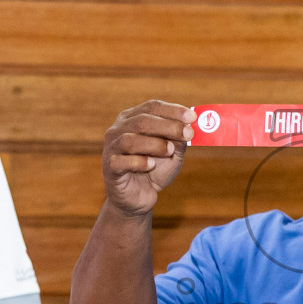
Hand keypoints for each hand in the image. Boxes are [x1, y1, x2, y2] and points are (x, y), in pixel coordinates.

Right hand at [102, 101, 194, 216]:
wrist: (139, 197)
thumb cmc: (155, 170)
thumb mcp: (172, 153)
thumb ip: (179, 139)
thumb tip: (189, 126)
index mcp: (133, 119)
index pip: (152, 106)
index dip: (172, 110)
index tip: (192, 116)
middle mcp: (118, 130)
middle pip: (142, 121)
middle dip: (168, 126)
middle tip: (187, 133)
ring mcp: (112, 148)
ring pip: (130, 140)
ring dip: (154, 144)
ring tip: (170, 151)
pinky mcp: (110, 168)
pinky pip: (121, 162)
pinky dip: (138, 162)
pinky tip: (151, 165)